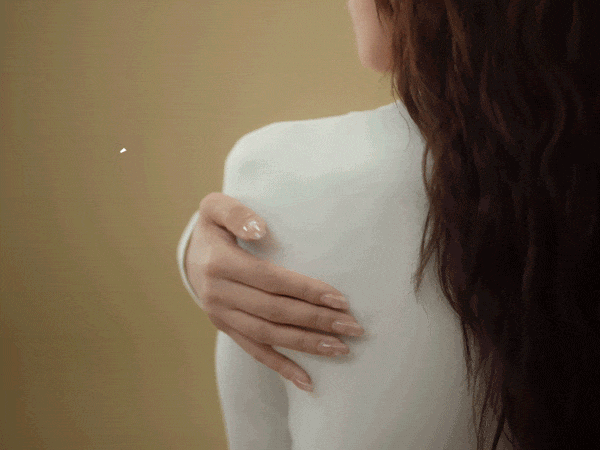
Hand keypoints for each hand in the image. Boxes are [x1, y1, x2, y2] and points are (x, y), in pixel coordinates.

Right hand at [185, 192, 364, 390]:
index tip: (340, 299)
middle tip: (353, 327)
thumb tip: (260, 229)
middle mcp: (219, 294)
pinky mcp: (226, 328)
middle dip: (316, 321)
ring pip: (268, 336)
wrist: (190, 255)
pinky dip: (281, 367)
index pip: (270, 280)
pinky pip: (255, 351)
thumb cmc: (213, 227)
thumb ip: (235, 213)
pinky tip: (307, 381)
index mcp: (220, 263)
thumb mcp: (215, 207)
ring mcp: (221, 315)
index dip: (305, 290)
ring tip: (341, 349)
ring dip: (306, 344)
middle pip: (274, 312)